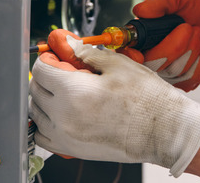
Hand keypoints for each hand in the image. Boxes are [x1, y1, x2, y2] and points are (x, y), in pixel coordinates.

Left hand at [29, 35, 199, 175]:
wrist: (164, 131)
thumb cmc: (148, 101)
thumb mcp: (119, 65)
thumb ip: (88, 55)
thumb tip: (73, 47)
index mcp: (73, 92)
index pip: (41, 70)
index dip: (48, 58)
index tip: (57, 57)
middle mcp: (64, 117)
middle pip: (35, 91)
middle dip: (45, 77)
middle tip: (62, 71)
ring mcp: (66, 136)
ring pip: (36, 114)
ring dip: (43, 99)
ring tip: (63, 92)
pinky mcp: (72, 150)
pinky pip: (42, 136)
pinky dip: (46, 123)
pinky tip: (62, 114)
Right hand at [130, 0, 199, 90]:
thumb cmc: (191, 10)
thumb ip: (159, 3)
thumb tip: (140, 11)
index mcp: (141, 40)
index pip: (126, 56)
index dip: (129, 59)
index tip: (138, 55)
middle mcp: (151, 61)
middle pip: (155, 65)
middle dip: (175, 45)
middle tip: (187, 27)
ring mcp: (168, 75)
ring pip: (177, 70)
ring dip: (193, 47)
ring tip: (196, 32)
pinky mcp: (186, 82)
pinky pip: (193, 75)